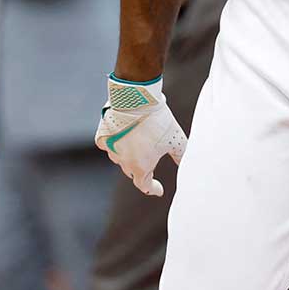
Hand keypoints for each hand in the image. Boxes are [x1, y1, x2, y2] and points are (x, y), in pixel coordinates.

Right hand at [95, 76, 185, 196]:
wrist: (137, 99)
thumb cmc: (158, 120)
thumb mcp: (176, 138)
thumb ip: (181, 155)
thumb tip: (186, 164)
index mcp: (141, 167)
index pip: (145, 185)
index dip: (153, 188)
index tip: (158, 190)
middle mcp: (123, 162)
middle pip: (133, 170)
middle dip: (142, 168)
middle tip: (151, 160)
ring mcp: (110, 150)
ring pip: (120, 157)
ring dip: (129, 154)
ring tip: (140, 140)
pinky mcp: (102, 136)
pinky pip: (108, 144)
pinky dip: (116, 141)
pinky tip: (123, 133)